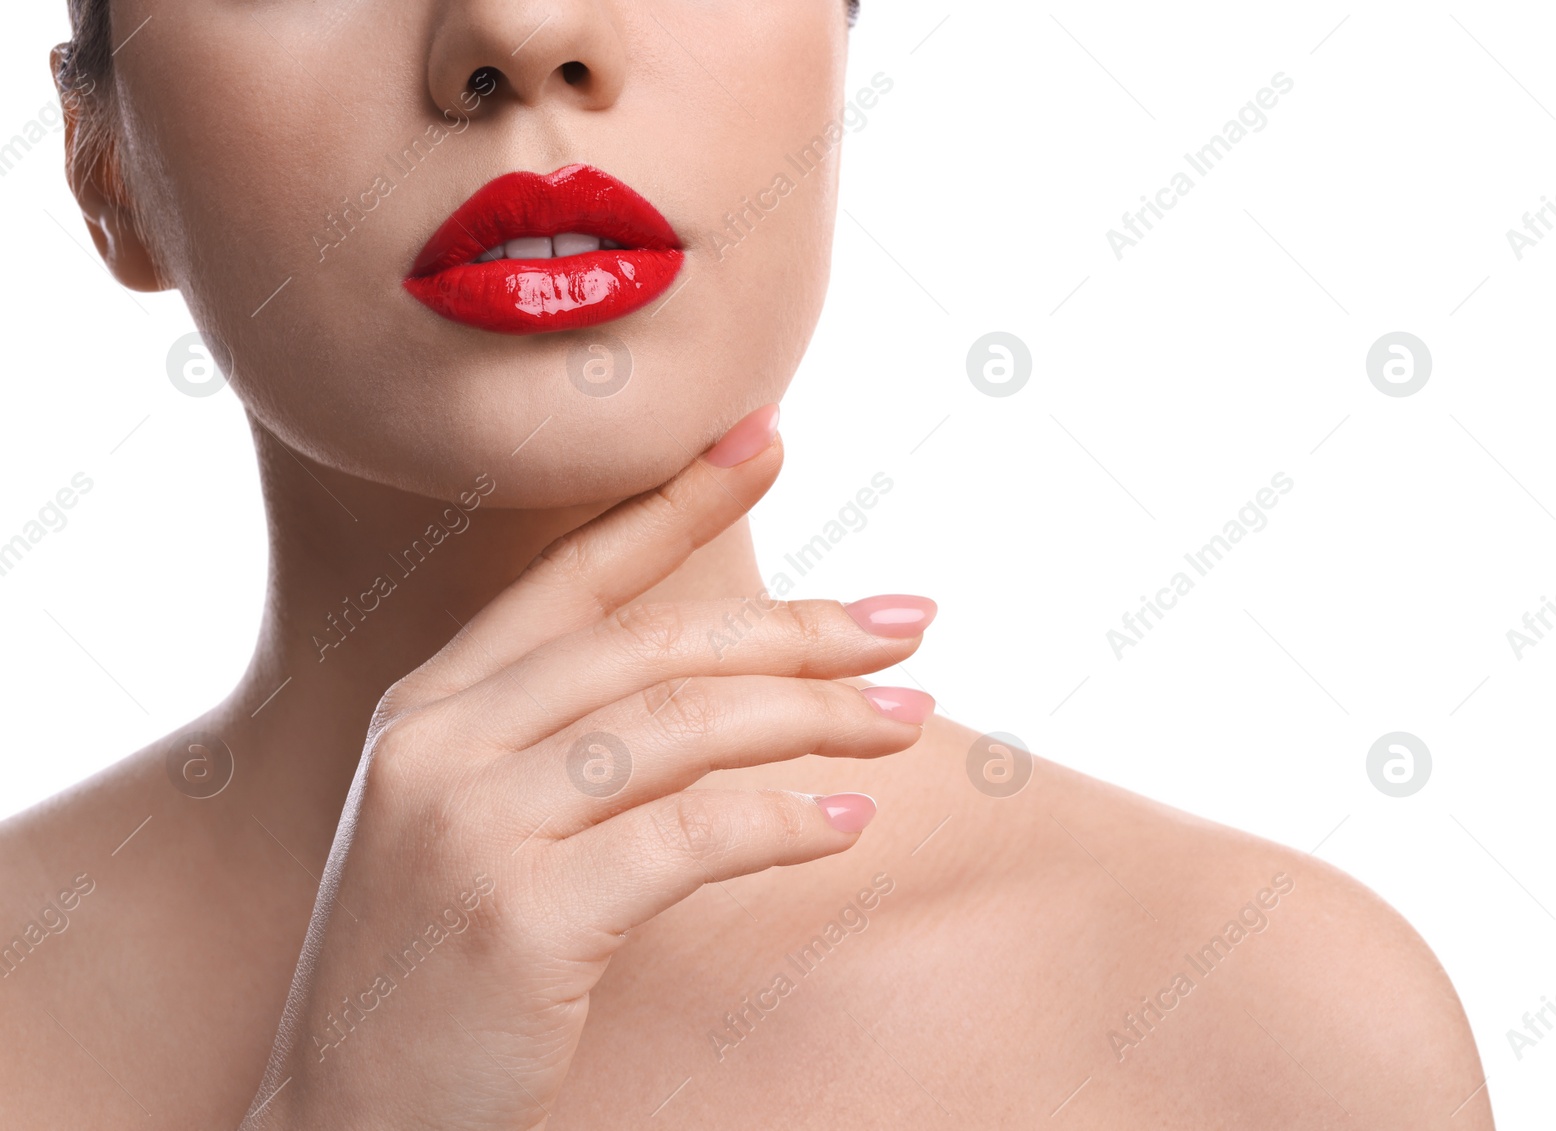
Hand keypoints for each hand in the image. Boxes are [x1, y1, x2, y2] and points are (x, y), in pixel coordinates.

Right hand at [239, 405, 935, 1129]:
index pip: (576, 574)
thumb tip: (721, 685)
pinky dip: (784, 821)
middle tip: (906, 624)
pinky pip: (691, 837)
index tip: (769, 438)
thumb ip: (556, 740)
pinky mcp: (521, 916)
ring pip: (683, 728)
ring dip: (816, 719)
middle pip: (655, 645)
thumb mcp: (468, 823)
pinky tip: (845, 821)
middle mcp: (441, 741)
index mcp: (431, 703)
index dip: (677, 499)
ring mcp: (473, 825)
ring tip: (910, 722)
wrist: (348, 1117)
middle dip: (798, 627)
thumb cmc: (434, 967)